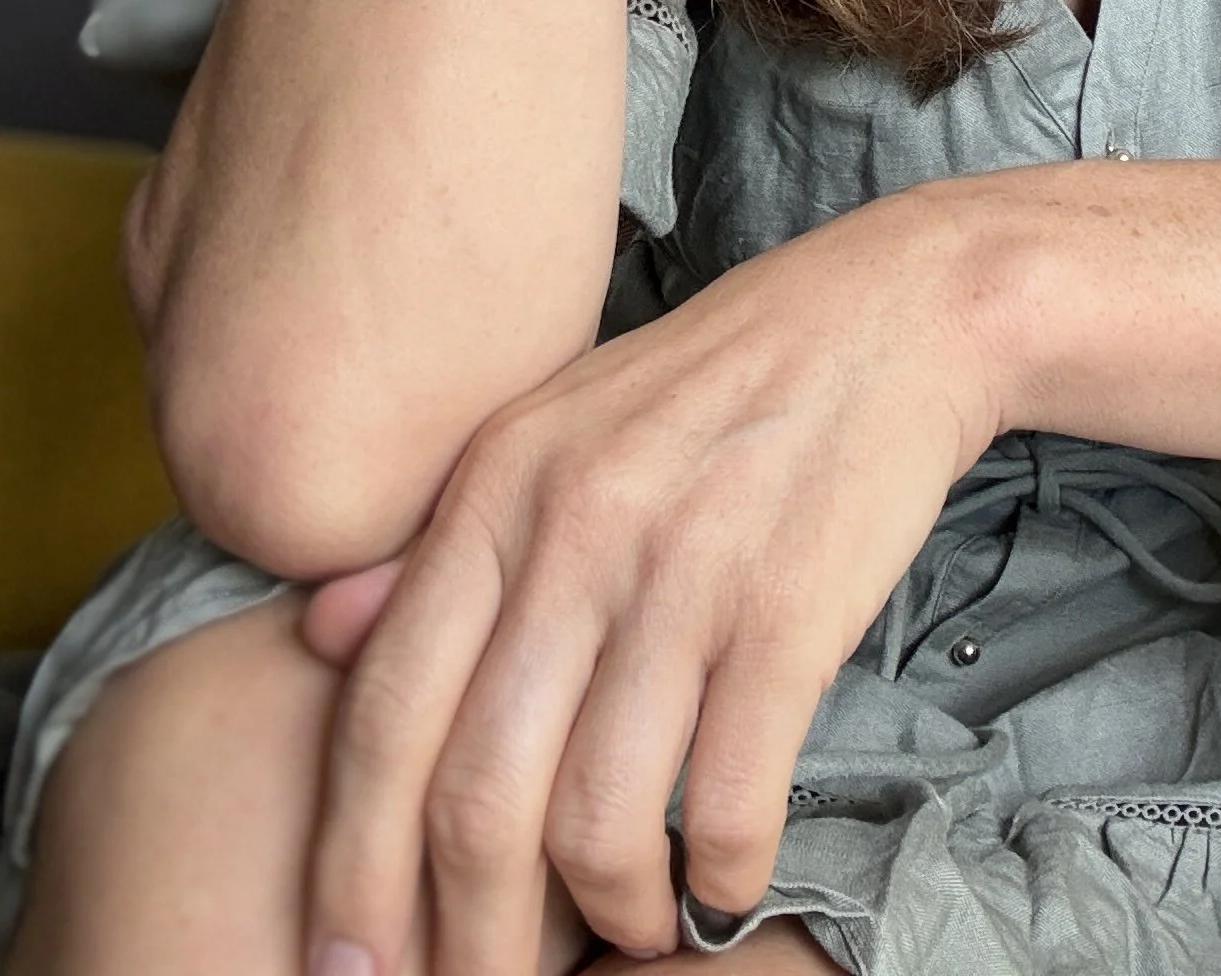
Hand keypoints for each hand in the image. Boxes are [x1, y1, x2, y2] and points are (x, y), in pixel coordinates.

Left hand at [301, 187, 1000, 973]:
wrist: (894, 310)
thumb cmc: (723, 381)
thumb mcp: (561, 420)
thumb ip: (448, 536)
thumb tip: (326, 632)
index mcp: (498, 486)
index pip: (384, 712)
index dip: (352, 864)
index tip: (348, 965)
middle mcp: (571, 530)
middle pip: (474, 795)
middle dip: (466, 939)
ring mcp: (680, 569)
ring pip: (594, 817)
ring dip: (606, 915)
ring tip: (630, 931)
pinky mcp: (786, 609)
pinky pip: (724, 796)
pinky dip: (713, 875)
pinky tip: (718, 886)